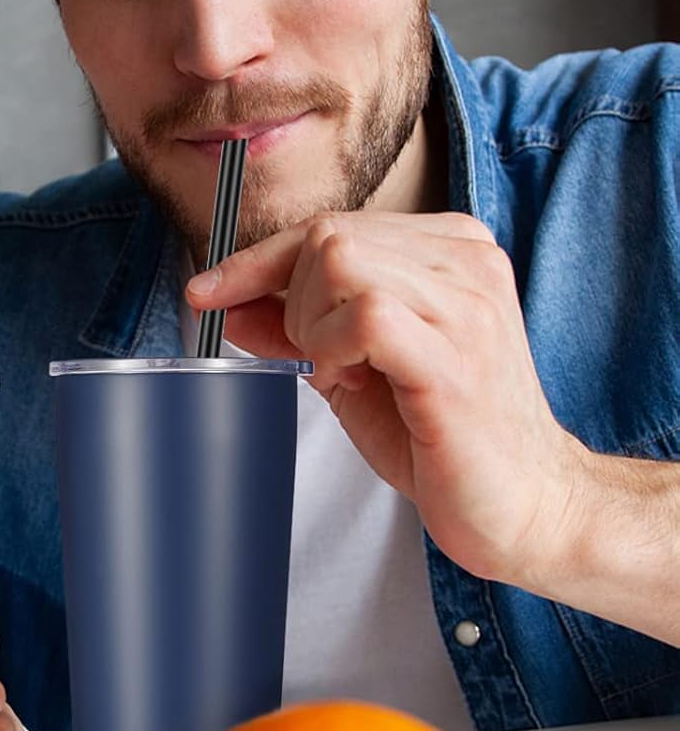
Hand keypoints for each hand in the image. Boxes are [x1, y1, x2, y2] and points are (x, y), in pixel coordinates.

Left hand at [186, 211, 585, 586]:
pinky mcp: (455, 355)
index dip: (256, 260)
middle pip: (327, 235)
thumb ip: (298, 327)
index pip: (330, 224)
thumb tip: (230, 302)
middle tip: (317, 360)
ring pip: (339, 262)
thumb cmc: (443, 437)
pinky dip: (333, 348)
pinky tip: (352, 382)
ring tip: (344, 373)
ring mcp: (466, 304)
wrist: (522, 505)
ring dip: (312, 327)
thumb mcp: (354, 367)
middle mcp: (466, 261)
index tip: (206, 291)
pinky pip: (364, 314)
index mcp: (449, 249)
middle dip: (289, 301)